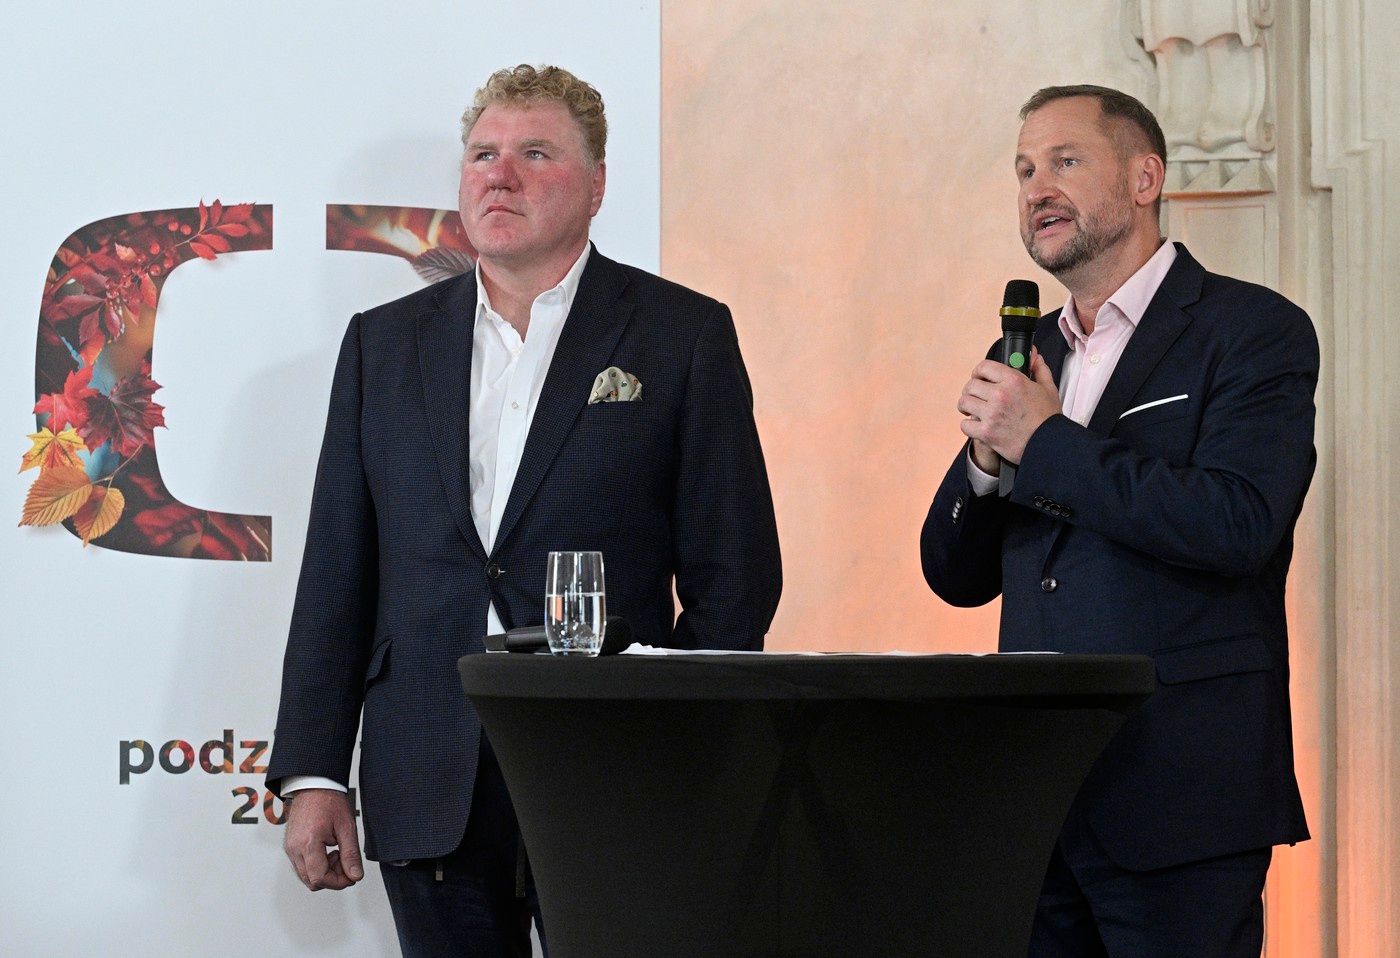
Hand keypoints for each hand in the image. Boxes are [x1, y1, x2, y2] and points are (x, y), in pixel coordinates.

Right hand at [283, 788, 363, 890]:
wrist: (313, 786)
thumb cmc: (329, 801)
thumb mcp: (347, 827)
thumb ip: (351, 854)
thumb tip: (355, 876)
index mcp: (308, 843)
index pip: (320, 878)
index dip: (338, 882)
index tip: (351, 875)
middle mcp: (294, 849)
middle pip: (312, 881)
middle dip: (332, 878)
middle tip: (345, 861)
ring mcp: (290, 849)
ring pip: (306, 876)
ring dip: (324, 872)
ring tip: (337, 853)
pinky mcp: (290, 847)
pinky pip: (302, 866)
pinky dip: (316, 866)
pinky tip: (328, 851)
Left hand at [957, 348, 1060, 465]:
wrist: (1049, 443)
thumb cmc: (1048, 418)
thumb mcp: (1048, 389)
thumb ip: (1039, 370)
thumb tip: (1033, 356)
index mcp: (1014, 381)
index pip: (984, 367)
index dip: (978, 372)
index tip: (979, 378)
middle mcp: (1000, 395)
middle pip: (970, 385)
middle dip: (971, 390)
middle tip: (976, 396)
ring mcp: (991, 414)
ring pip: (964, 402)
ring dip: (966, 406)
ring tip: (972, 410)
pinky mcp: (986, 432)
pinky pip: (965, 424)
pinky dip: (969, 425)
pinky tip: (976, 425)